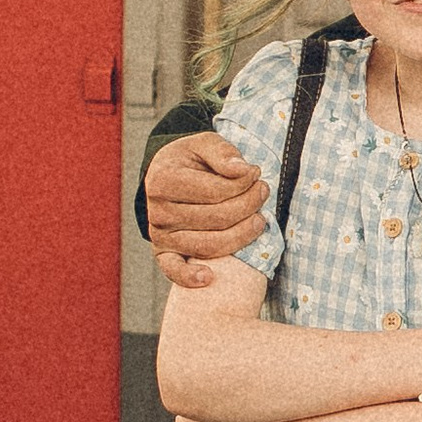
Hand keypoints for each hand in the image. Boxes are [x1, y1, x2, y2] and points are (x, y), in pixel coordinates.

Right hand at [147, 133, 268, 287]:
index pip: (216, 191)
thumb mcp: (204, 143)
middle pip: (217, 219)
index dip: (243, 184)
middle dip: (248, 206)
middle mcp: (157, 211)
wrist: (166, 174)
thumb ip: (223, 152)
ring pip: (209, 245)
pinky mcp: (163, 253)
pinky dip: (190, 277)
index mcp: (163, 181)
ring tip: (259, 220)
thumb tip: (244, 171)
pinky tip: (209, 277)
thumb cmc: (190, 159)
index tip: (256, 174)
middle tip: (263, 192)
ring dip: (241, 236)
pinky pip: (174, 270)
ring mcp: (160, 235)